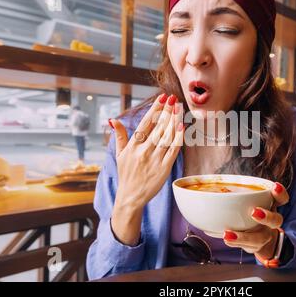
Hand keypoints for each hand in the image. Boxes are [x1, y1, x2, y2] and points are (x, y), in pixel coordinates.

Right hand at [110, 93, 183, 244]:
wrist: (130, 198)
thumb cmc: (126, 175)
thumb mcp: (119, 154)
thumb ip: (119, 136)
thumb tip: (113, 119)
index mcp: (133, 146)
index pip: (145, 123)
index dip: (155, 109)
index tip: (163, 98)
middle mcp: (143, 151)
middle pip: (158, 127)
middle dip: (167, 111)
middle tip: (174, 99)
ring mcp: (154, 160)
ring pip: (166, 136)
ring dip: (174, 121)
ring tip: (179, 108)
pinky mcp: (164, 169)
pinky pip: (173, 150)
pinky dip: (178, 138)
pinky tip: (182, 126)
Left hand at [223, 182, 288, 259]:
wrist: (258, 239)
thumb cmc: (249, 214)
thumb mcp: (247, 201)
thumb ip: (234, 192)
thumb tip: (204, 180)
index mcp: (270, 206)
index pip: (281, 199)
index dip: (280, 193)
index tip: (274, 186)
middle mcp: (271, 222)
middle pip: (276, 220)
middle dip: (267, 216)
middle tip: (254, 212)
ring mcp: (264, 236)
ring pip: (259, 238)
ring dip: (244, 236)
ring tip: (228, 234)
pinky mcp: (254, 247)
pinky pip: (247, 247)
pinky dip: (236, 242)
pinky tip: (226, 237)